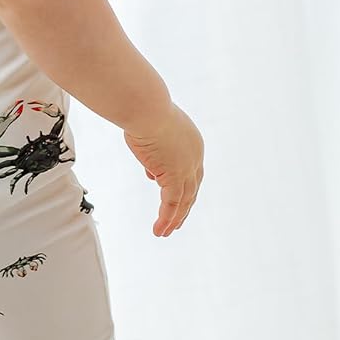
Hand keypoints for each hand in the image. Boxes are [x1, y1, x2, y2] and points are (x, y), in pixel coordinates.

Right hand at [123, 102, 203, 236]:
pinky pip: (172, 204)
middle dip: (185, 205)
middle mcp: (195, 156)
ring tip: (167, 232)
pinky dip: (167, 219)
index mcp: (193, 142)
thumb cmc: (144, 110)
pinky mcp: (175, 177)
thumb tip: (153, 173)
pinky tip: (160, 230)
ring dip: (176, 218)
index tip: (162, 187)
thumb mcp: (152, 132)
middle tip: (178, 220)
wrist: (146, 107)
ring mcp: (187, 168)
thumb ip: (155, 153)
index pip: (189, 168)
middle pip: (193, 188)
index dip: (180, 181)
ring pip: (185, 200)